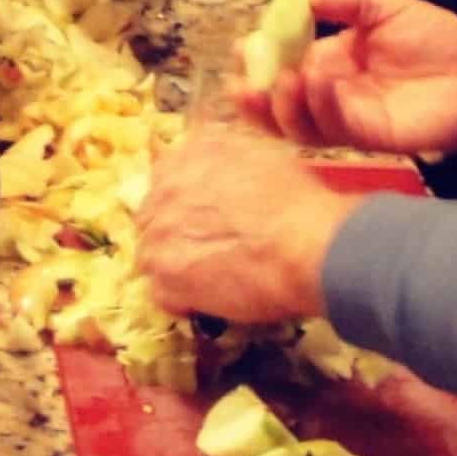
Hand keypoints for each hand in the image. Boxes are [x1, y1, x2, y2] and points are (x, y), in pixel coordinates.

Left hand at [133, 115, 359, 323]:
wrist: (306, 245)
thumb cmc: (297, 200)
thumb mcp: (261, 154)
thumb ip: (227, 154)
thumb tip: (219, 161)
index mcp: (187, 158)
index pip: (163, 178)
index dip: (181, 201)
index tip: (197, 216)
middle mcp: (164, 193)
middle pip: (151, 218)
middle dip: (172, 233)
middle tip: (204, 250)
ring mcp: (159, 237)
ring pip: (150, 256)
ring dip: (173, 267)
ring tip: (208, 279)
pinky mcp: (166, 279)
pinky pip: (159, 294)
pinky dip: (180, 301)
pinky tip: (206, 302)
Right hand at [238, 0, 456, 157]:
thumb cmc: (436, 38)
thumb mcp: (385, 6)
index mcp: (328, 62)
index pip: (281, 65)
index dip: (257, 61)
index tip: (242, 45)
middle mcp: (330, 94)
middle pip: (279, 105)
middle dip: (254, 96)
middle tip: (242, 81)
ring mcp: (348, 118)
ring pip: (298, 125)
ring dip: (281, 106)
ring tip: (280, 80)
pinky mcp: (370, 137)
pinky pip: (334, 128)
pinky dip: (319, 106)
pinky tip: (318, 80)